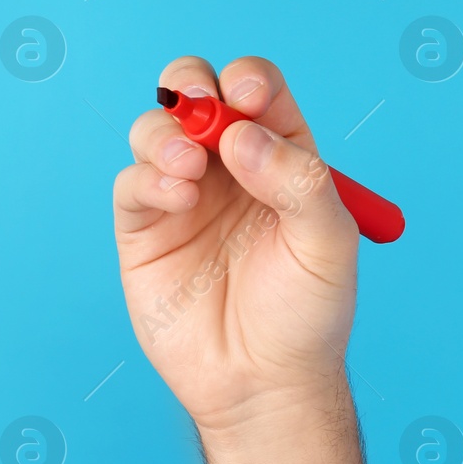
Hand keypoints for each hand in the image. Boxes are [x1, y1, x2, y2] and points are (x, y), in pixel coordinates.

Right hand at [113, 56, 359, 434]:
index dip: (250, 80)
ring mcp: (184, 196)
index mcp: (282, 157)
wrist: (265, 383)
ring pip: (156, 129)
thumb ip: (298, 180)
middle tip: (201, 102)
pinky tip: (178, 195)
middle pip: (198, 93)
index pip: (260, 92)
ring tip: (191, 165)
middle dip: (192, 81)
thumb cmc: (308, 313)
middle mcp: (230, 168)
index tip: (248, 95)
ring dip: (167, 132)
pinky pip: (132, 182)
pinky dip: (149, 176)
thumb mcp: (330, 242)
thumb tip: (242, 133)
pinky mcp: (145, 230)